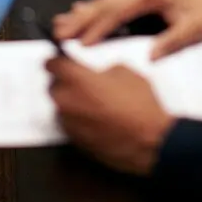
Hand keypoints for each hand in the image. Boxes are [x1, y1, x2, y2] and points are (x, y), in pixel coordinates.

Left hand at [47, 57, 173, 176]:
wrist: (149, 141)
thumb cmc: (139, 106)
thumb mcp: (126, 72)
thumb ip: (103, 69)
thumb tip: (100, 74)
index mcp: (76, 79)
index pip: (51, 64)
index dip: (58, 60)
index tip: (61, 61)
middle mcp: (67, 101)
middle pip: (53, 86)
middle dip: (65, 83)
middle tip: (84, 83)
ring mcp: (69, 124)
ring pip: (61, 107)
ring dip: (72, 103)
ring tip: (94, 103)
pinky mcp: (76, 141)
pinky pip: (70, 124)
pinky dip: (78, 120)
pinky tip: (97, 119)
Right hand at [54, 0, 201, 60]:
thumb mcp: (194, 29)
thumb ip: (171, 41)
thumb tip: (149, 57)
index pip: (118, 11)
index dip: (98, 28)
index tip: (81, 44)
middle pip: (105, 5)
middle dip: (81, 20)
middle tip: (58, 33)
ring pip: (106, 3)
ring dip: (83, 14)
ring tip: (60, 24)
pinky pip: (113, 4)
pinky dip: (95, 10)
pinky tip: (79, 11)